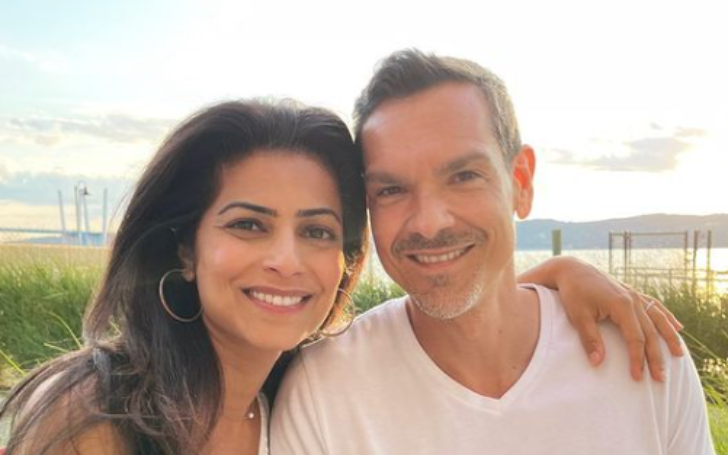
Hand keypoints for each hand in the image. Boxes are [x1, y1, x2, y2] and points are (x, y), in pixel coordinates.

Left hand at [550, 257, 683, 380]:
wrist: (571, 269)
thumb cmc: (573, 292)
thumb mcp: (578, 316)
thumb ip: (590, 339)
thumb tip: (598, 363)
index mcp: (622, 305)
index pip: (635, 338)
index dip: (637, 358)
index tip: (638, 377)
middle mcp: (633, 299)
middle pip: (650, 332)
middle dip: (656, 356)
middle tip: (661, 378)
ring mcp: (635, 295)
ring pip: (658, 318)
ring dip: (670, 337)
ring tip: (679, 355)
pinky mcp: (632, 293)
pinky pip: (655, 306)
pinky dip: (667, 317)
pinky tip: (678, 327)